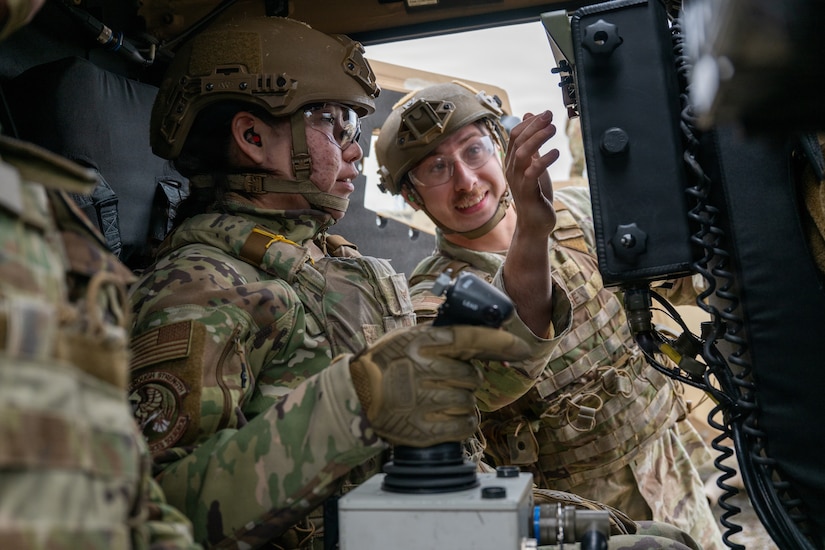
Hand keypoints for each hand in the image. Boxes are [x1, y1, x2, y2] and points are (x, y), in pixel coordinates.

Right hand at [349, 324, 529, 446]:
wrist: (356, 396)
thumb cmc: (387, 363)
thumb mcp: (410, 339)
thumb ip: (445, 338)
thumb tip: (489, 336)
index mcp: (423, 343)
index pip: (472, 338)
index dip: (502, 343)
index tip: (524, 349)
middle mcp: (426, 370)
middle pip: (473, 376)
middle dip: (465, 379)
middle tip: (441, 380)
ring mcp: (425, 401)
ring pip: (470, 401)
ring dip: (461, 402)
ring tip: (436, 399)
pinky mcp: (426, 429)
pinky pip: (465, 425)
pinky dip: (462, 422)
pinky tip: (444, 417)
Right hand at [505, 110, 559, 236]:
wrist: (534, 224)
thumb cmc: (535, 194)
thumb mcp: (534, 165)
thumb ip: (532, 144)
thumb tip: (528, 117)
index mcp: (512, 162)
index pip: (515, 135)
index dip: (529, 122)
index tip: (545, 114)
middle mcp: (512, 169)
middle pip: (518, 141)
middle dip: (534, 126)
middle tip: (550, 115)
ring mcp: (518, 181)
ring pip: (523, 154)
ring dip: (538, 139)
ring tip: (553, 129)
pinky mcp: (527, 192)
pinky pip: (532, 173)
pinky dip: (544, 160)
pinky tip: (556, 152)